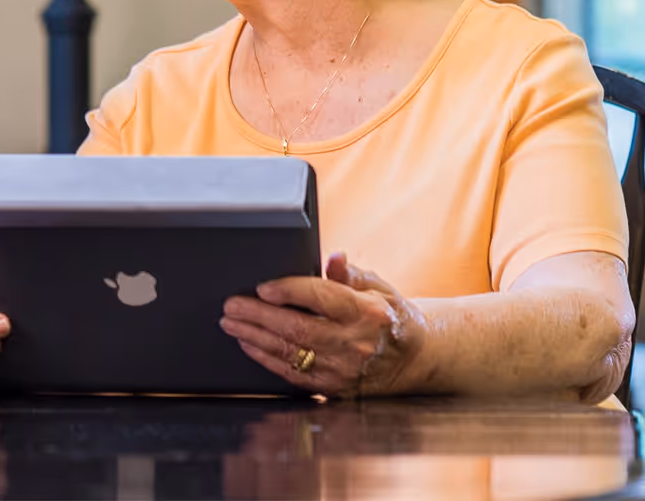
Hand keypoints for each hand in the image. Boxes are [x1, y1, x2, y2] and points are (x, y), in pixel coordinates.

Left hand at [220, 252, 427, 397]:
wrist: (414, 360)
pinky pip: (293, 374)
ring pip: (290, 353)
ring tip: (231, 323)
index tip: (263, 287)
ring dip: (255, 337)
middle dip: (258, 316)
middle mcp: (354, 343)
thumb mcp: (379, 287)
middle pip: (297, 329)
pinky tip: (249, 345)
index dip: (288, 291)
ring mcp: (343, 369)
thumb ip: (350, 273)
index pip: (321, 297)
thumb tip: (333, 257)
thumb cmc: (390, 316)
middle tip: (231, 305)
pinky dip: (267, 359)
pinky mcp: (334, 387)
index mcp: (366, 312)